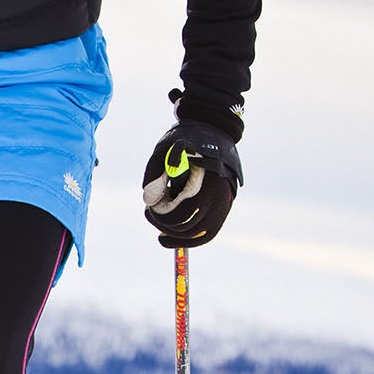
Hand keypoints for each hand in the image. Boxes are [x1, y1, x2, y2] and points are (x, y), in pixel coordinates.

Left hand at [141, 120, 241, 248]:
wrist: (214, 134)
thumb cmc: (186, 141)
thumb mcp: (165, 151)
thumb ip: (154, 175)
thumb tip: (149, 201)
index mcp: (206, 184)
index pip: (181, 215)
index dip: (161, 215)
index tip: (149, 206)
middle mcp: (219, 198)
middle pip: (188, 228)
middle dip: (164, 223)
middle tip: (149, 212)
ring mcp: (224, 206)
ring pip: (197, 236)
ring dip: (173, 234)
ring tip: (158, 220)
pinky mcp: (223, 210)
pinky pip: (205, 235)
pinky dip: (186, 240)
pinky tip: (166, 238)